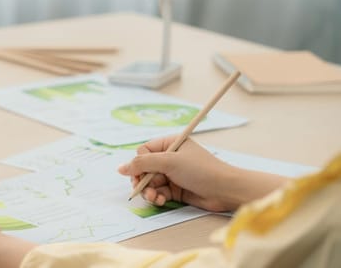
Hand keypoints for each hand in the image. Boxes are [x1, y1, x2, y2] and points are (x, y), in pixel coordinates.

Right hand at [117, 136, 277, 211]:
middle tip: (143, 190)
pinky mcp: (176, 189)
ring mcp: (173, 174)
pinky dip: (157, 197)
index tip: (141, 175)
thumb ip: (143, 164)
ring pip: (150, 182)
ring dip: (149, 191)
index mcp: (169, 144)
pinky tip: (161, 201)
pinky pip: (158, 192)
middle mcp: (170, 158)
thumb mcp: (169, 162)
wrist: (225, 190)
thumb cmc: (201, 170)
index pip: (143, 152)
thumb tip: (120, 168)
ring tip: (154, 198)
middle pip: (144, 169)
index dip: (139, 164)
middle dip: (142, 181)